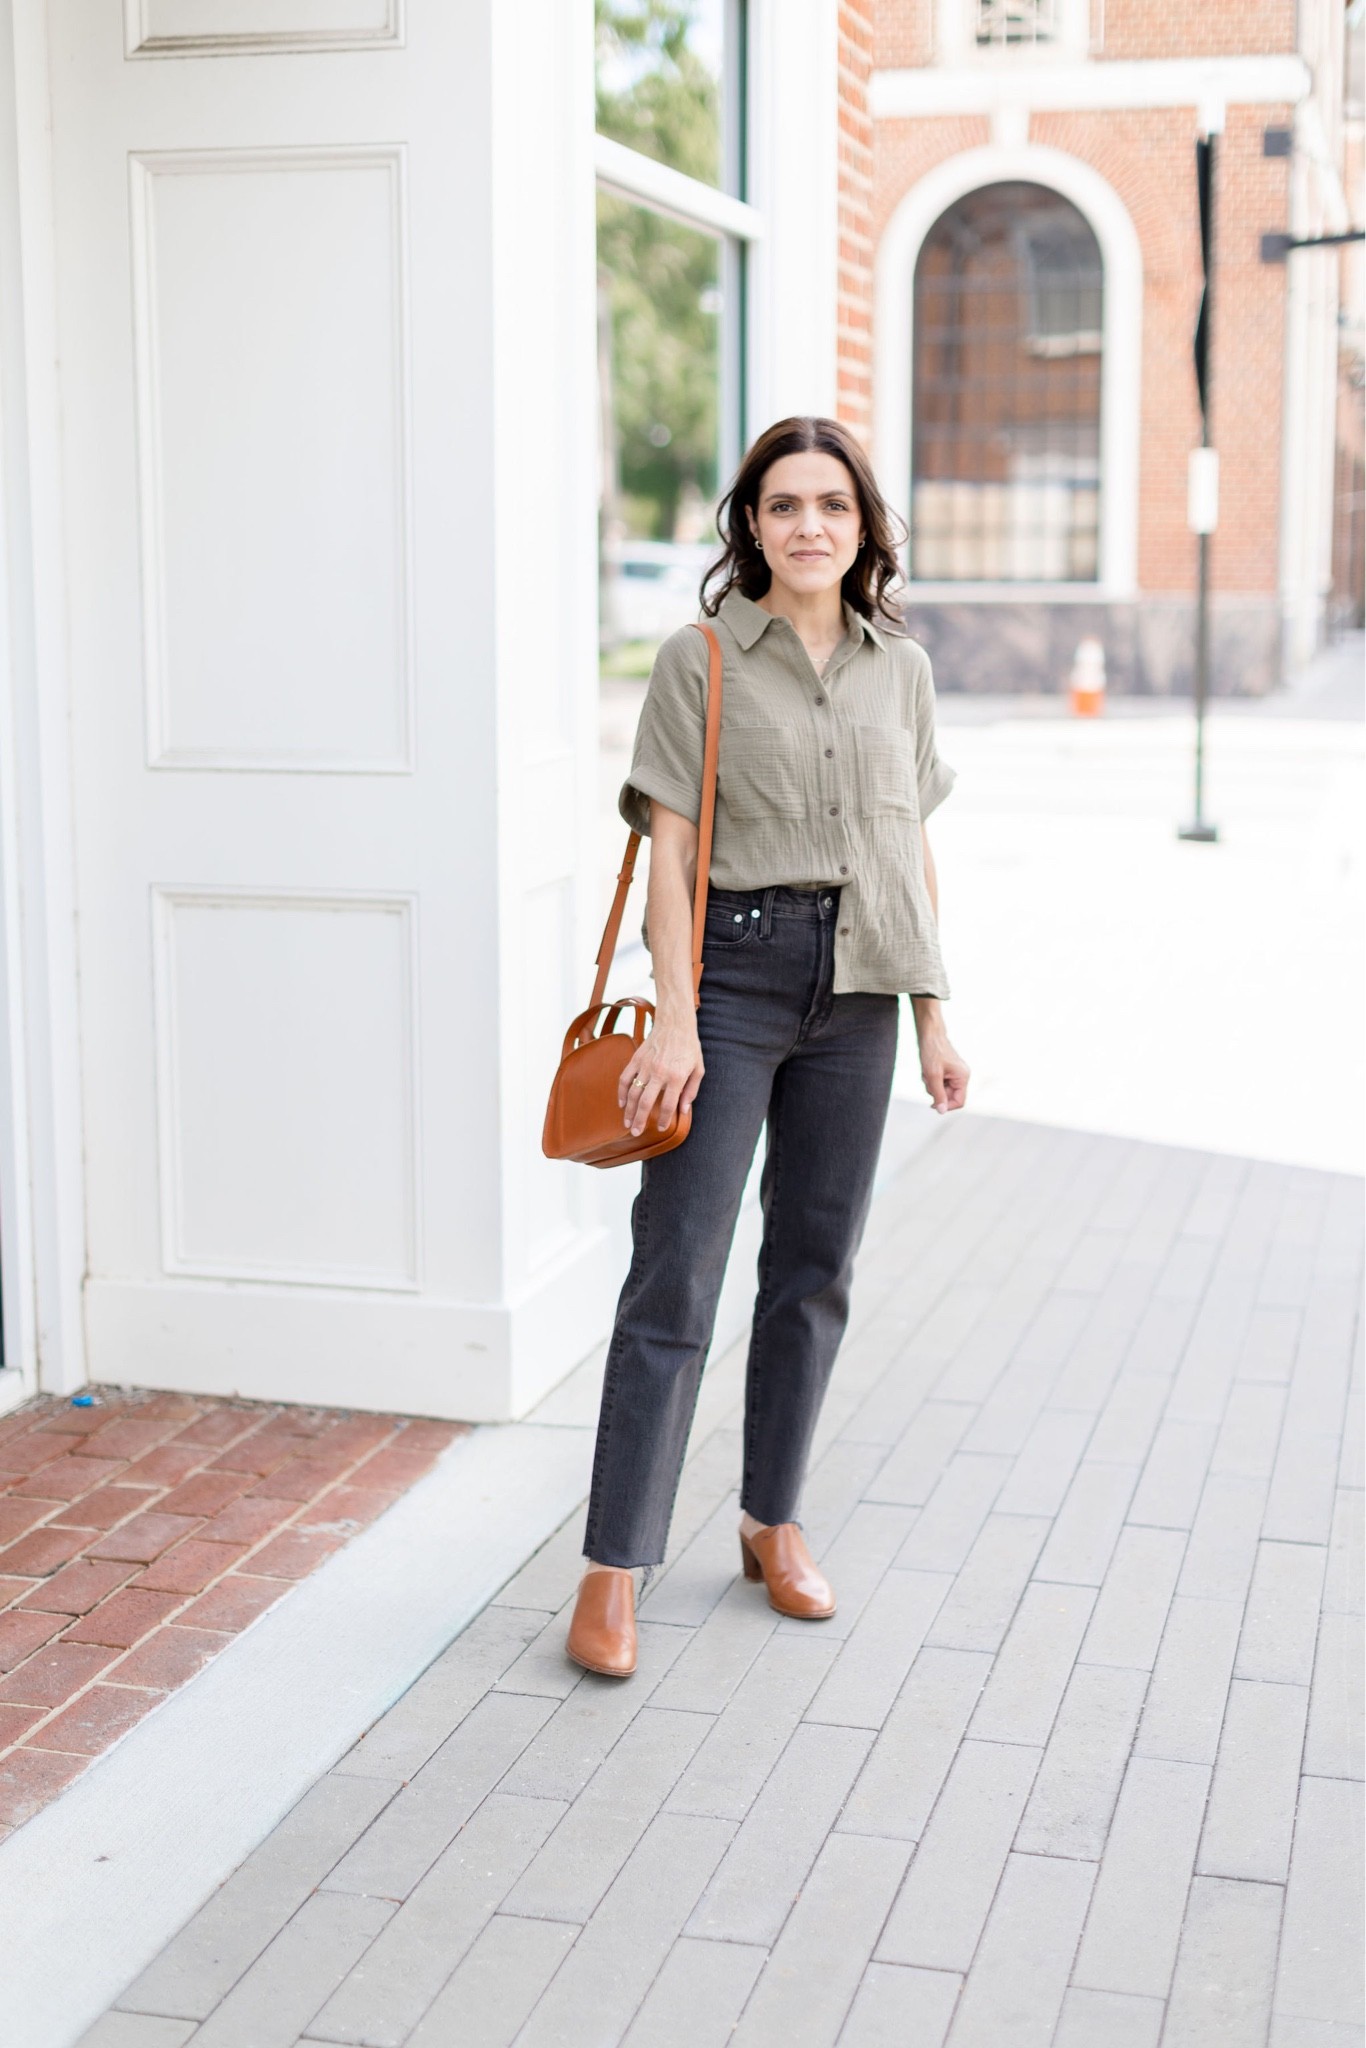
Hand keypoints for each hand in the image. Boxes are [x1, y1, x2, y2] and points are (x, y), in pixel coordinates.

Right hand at [618, 1013, 704, 1136]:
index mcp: (676, 1077)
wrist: (675, 1024)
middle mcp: (659, 1073)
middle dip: (640, 1120)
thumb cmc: (689, 1047)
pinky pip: (624, 1079)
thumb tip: (683, 1110)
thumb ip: (691, 1091)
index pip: (667, 1105)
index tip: (661, 1128)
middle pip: (645, 1102)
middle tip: (636, 1133)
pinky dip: (621, 1093)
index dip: (663, 1119)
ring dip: (629, 1110)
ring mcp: (645, 1066)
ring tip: (628, 1123)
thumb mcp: (698, 1069)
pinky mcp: (636, 1059)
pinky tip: (622, 1104)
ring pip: (633, 1093)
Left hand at [915, 1009, 968, 1113]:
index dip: (946, 1105)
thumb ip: (938, 1094)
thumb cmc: (932, 1051)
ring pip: (942, 1090)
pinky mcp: (948, 1071)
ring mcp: (955, 1073)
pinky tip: (927, 1070)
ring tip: (926, 1072)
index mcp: (963, 1077)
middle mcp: (962, 1076)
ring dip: (931, 1085)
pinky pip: (939, 1083)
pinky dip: (931, 1079)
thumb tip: (941, 1111)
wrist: (929, 1034)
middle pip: (949, 1096)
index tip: (932, 1104)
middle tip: (927, 1079)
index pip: (959, 1102)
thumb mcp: (933, 1076)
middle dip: (935, 1091)